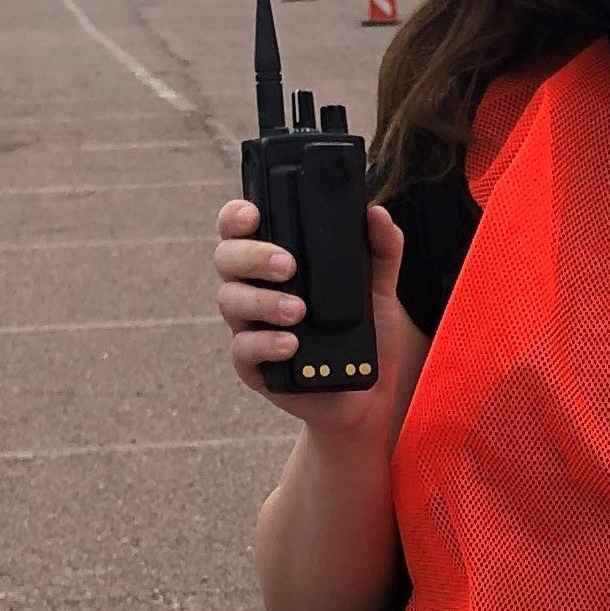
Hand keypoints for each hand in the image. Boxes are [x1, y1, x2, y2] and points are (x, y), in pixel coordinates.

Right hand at [213, 195, 403, 430]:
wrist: (367, 396)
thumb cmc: (364, 337)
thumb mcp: (379, 291)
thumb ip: (381, 252)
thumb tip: (378, 215)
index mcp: (273, 264)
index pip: (240, 230)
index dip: (236, 216)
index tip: (255, 214)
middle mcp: (253, 289)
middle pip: (227, 259)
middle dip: (254, 257)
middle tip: (290, 266)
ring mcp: (249, 328)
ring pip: (230, 302)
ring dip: (263, 301)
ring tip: (298, 310)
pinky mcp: (253, 367)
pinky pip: (243, 350)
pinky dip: (266, 344)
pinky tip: (292, 344)